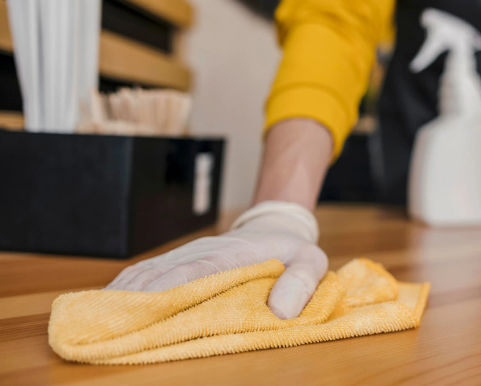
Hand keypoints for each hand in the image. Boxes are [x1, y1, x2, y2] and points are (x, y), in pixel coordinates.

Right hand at [106, 201, 328, 318]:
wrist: (277, 226)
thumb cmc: (294, 250)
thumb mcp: (312, 262)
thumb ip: (302, 282)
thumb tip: (283, 311)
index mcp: (234, 254)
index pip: (198, 271)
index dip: (170, 289)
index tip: (142, 309)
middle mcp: (204, 252)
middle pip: (163, 274)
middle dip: (135, 298)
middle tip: (105, 324)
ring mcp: (189, 255)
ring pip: (149, 273)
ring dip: (124, 295)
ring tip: (97, 320)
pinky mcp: (181, 262)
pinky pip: (149, 274)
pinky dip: (128, 289)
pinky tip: (110, 305)